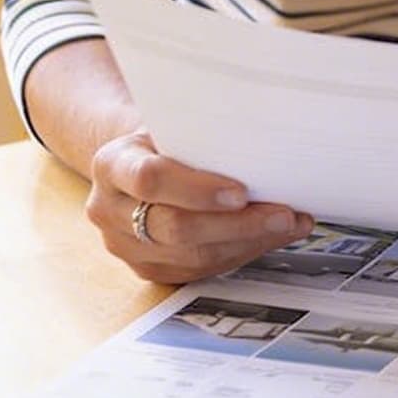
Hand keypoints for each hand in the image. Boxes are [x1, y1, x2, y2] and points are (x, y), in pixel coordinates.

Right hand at [88, 130, 312, 283]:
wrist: (139, 165)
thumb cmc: (167, 141)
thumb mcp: (175, 127)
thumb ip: (205, 138)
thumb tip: (268, 145)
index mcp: (112, 165)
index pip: (150, 180)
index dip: (198, 190)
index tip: (241, 192)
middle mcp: (108, 209)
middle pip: (174, 227)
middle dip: (237, 224)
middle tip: (282, 214)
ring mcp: (125, 246)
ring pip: (191, 256)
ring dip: (248, 242)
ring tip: (288, 225)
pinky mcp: (148, 269)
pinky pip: (199, 270)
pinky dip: (241, 253)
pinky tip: (270, 237)